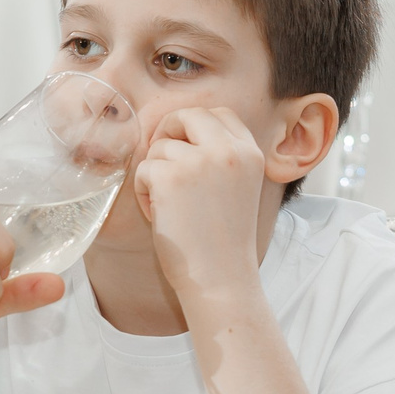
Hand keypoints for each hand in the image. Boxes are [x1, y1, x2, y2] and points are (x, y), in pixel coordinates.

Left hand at [134, 107, 270, 300]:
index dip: (197, 125)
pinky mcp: (169, 177)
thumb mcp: (239, 189)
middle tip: (162, 159)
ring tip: (167, 205)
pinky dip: (143, 191)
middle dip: (169, 131)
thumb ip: (222, 158)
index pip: (221, 114)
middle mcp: (229, 151)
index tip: (185, 143)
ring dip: (155, 173)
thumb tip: (181, 135)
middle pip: (189, 115)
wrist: (220, 279)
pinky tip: (158, 214)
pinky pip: (144, 169)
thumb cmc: (224, 242)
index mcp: (251, 153)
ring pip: (161, 147)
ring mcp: (199, 161)